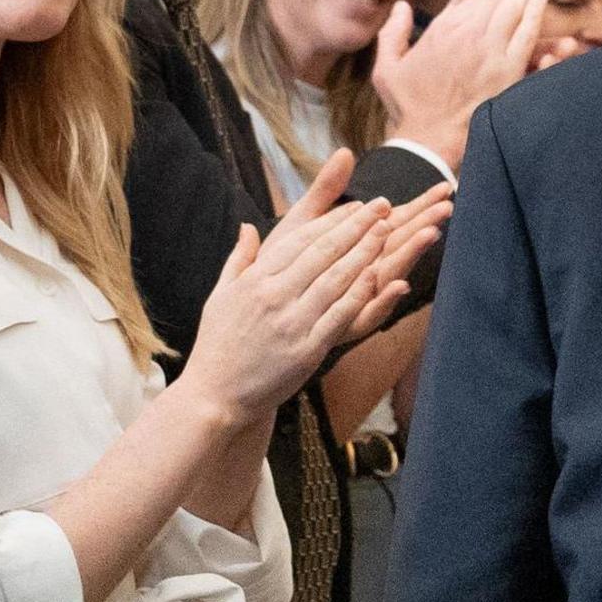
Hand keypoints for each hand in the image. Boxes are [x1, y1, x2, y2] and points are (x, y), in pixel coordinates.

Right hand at [183, 148, 449, 419]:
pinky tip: (379, 276)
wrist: (214, 395)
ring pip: (335, 279)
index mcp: (255, 280)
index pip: (300, 240)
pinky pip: (339, 316)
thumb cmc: (218, 345)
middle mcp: (273, 296)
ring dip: (365, 252)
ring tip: (387, 231)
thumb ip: (239, 259)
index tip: (357, 205)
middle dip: (356, 226)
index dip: (332, 220)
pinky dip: (360, 294)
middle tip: (382, 206)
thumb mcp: (219, 295)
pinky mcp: (306, 350)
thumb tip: (248, 227)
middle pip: (323, 252)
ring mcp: (291, 323)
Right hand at [370, 0, 549, 170]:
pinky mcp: (507, 69)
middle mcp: (465, 34)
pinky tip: (541, 2)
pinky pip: (526, 33)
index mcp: (440, 30)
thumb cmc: (408, 108)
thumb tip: (401, 6)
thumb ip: (393, 33)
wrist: (429, 138)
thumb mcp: (387, 68)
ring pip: (513, 9)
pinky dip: (534, 14)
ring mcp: (489, 50)